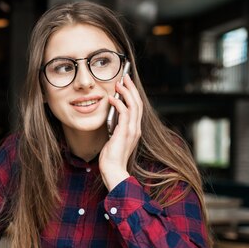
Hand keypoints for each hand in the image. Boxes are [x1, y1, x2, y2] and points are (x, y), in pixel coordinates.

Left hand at [99, 73, 142, 190]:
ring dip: (126, 92)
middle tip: (124, 76)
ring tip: (119, 83)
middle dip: (131, 88)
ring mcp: (132, 130)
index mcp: (134, 130)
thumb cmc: (111, 158)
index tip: (125, 84)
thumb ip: (115, 129)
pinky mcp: (125, 132)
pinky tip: (112, 98)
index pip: (136, 108)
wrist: (114, 171)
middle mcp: (136, 128)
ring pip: (133, 105)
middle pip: (138, 103)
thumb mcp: (114, 139)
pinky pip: (125, 113)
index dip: (132, 94)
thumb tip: (110, 118)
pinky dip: (118, 103)